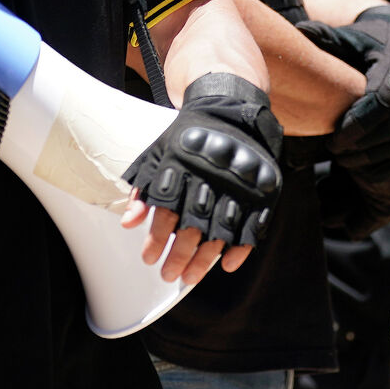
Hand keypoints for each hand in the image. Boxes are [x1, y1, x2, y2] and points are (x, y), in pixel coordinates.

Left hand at [122, 73, 282, 284]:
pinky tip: (227, 265)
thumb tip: (127, 224)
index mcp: (181, 165)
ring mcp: (239, 184)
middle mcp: (210, 176)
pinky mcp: (262, 190)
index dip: (156, 238)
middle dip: (178, 255)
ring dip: (205, 259)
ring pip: (221, 231)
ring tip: (190, 277)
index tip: (147, 259)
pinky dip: (241, 248)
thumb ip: (143, 189)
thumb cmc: (186, 140)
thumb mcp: (158, 155)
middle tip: (167, 275)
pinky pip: (253, 225)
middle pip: (193, 226)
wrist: (230, 111)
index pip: (166, 210)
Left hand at [301, 7, 389, 162]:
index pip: (380, 102)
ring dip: (375, 157)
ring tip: (345, 161)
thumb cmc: (369, 42)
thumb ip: (326, 37)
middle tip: (335, 153)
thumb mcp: (350, 37)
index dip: (357, 124)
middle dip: (363, 145)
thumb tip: (298, 31)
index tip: (332, 139)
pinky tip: (365, 169)